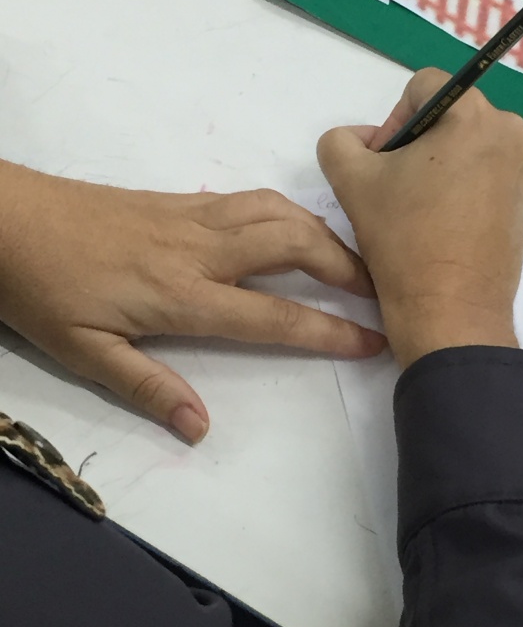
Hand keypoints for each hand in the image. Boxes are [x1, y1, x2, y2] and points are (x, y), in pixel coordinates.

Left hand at [0, 164, 384, 440]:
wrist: (4, 216)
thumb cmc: (41, 289)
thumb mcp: (84, 352)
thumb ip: (148, 387)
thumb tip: (200, 427)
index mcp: (181, 295)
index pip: (274, 316)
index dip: (330, 330)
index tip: (374, 340)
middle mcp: (200, 249)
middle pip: (294, 245)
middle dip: (347, 267)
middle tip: (380, 291)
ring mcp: (192, 216)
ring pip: (278, 211)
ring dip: (323, 233)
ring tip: (350, 260)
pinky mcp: (180, 199)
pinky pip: (251, 198)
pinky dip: (289, 211)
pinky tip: (295, 228)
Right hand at [317, 68, 522, 367]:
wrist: (450, 312)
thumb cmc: (402, 238)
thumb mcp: (350, 180)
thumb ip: (340, 141)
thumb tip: (359, 142)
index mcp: (476, 115)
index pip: (423, 87)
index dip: (391, 121)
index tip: (380, 164)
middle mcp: (510, 136)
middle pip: (447, 119)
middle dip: (413, 146)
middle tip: (389, 189)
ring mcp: (521, 176)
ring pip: (464, 152)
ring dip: (433, 170)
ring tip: (411, 213)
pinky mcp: (521, 210)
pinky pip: (481, 183)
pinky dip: (456, 195)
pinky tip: (435, 230)